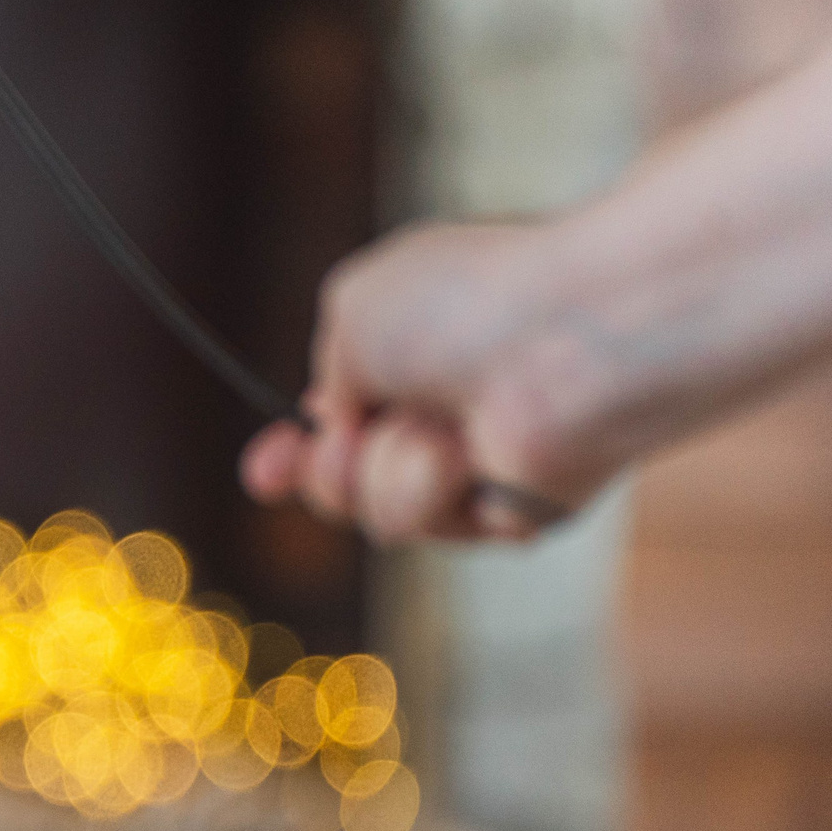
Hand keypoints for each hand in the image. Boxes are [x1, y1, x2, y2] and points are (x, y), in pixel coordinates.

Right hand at [240, 222, 622, 542]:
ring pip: (382, 509)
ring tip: (442, 428)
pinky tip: (476, 457)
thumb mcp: (354, 309)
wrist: (566, 344)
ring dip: (391, 469)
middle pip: (346, 482)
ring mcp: (485, 462)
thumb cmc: (468, 304)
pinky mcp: (519, 509)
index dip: (295, 450)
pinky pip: (440, 526)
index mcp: (418, 346)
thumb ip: (330, 368)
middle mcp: (450, 406)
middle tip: (350, 442)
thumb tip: (342, 423)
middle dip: (328, 473)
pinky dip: (441, 492)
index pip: (342, 414)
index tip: (265, 472)